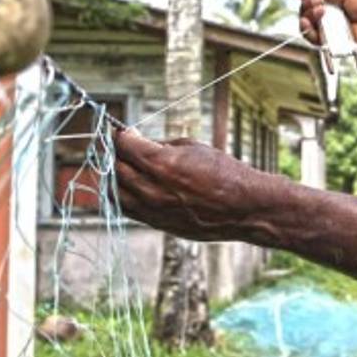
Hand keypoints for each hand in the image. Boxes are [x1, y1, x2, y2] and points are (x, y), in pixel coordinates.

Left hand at [113, 128, 270, 241]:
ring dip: (113, 177)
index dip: (120, 135)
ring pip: (113, 193)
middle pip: (114, 168)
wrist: (243, 208)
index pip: (124, 145)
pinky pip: (126, 209)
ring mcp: (152, 210)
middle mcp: (152, 189)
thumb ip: (161, 145)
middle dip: (115, 153)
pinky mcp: (156, 224)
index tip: (123, 132)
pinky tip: (129, 186)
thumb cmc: (223, 173)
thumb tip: (138, 142)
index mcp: (162, 164)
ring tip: (121, 167)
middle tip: (121, 146)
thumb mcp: (193, 147)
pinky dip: (122, 195)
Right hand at [294, 0, 356, 54]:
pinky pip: (314, 40)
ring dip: (308, 16)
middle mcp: (330, 16)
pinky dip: (309, 32)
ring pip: (307, 25)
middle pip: (307, 11)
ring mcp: (330, 30)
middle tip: (318, 1)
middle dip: (307, 4)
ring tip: (320, 11)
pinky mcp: (331, 43)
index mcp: (335, 3)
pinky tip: (312, 24)